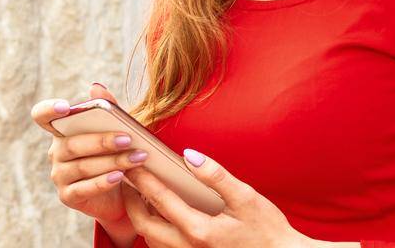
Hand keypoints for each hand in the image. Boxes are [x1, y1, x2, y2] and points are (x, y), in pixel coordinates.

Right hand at [31, 83, 149, 235]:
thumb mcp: (114, 131)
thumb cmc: (114, 155)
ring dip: (113, 161)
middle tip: (128, 139)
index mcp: (61, 131)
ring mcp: (59, 175)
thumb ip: (106, 108)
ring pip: (83, 166)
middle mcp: (55, 152)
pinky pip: (84, 188)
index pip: (42, 116)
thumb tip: (96, 88)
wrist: (121, 194)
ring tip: (137, 158)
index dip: (49, 110)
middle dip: (103, 141)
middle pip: (73, 144)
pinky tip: (120, 176)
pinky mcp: (67, 196)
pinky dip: (103, 182)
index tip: (66, 107)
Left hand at [122, 147, 315, 247]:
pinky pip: (164, 245)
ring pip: (151, 239)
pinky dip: (156, 228)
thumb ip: (215, 176)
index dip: (143, 179)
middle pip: (144, 225)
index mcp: (199, 231)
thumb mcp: (246, 198)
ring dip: (141, 216)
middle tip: (127, 178)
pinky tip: (161, 213)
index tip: (132, 162)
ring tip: (140, 193)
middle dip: (131, 201)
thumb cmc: (267, 230)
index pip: (160, 201)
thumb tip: (190, 156)